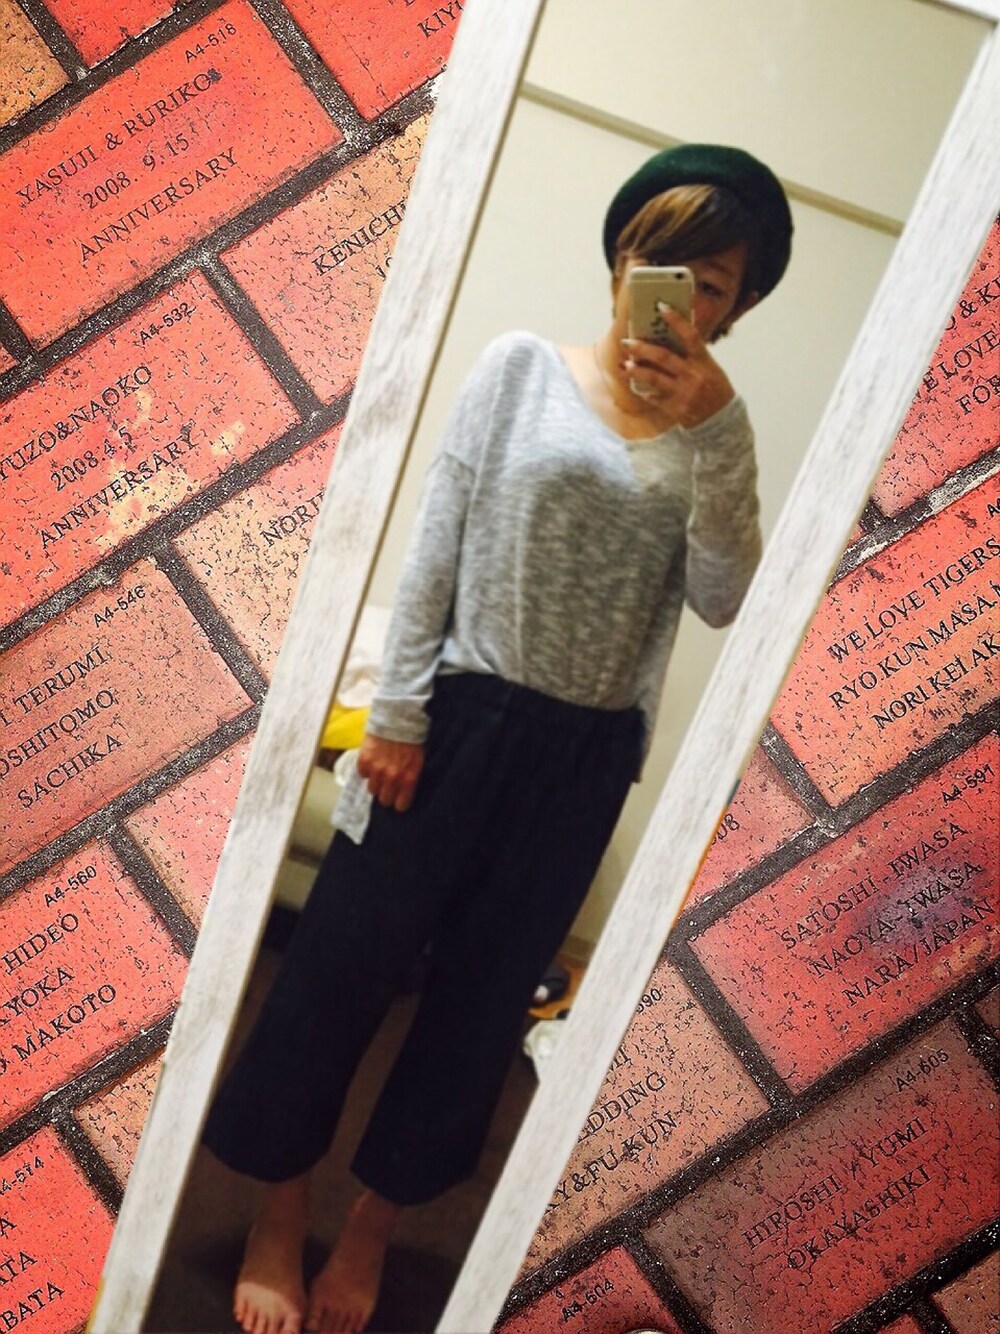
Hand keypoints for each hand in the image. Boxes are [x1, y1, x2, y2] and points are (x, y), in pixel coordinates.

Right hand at [356, 731, 424, 811]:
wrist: (397, 718)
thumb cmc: (411, 738)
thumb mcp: (418, 760)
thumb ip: (410, 778)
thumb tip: (404, 791)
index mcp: (408, 778)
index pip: (401, 805)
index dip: (400, 803)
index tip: (399, 800)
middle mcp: (391, 777)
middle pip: (384, 800)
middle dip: (387, 795)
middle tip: (388, 787)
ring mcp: (376, 769)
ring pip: (372, 790)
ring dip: (376, 783)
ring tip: (380, 773)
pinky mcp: (364, 760)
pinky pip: (362, 774)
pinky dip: (366, 770)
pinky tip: (372, 762)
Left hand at [623, 305, 734, 427]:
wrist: (722, 421)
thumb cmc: (715, 390)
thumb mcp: (711, 369)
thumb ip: (693, 356)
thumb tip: (667, 341)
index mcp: (704, 362)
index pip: (690, 336)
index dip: (677, 321)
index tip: (662, 307)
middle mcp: (693, 375)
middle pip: (663, 357)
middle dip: (642, 349)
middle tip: (626, 343)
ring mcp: (684, 393)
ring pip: (654, 378)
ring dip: (636, 371)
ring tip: (624, 366)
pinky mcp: (676, 409)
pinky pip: (654, 398)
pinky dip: (644, 392)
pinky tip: (636, 387)